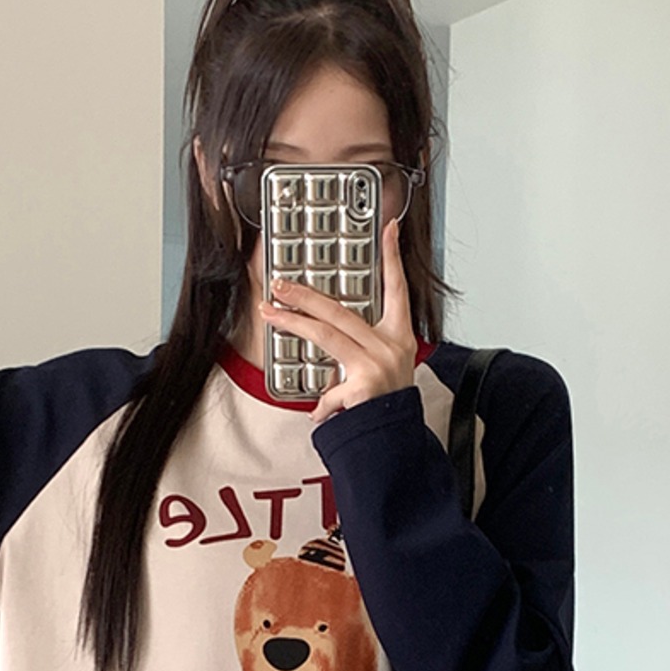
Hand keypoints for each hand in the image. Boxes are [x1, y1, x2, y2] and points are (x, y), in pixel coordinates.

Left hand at [258, 216, 417, 424]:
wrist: (399, 442)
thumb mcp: (384, 372)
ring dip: (292, 321)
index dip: (393, 256)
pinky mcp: (364, 386)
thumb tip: (329, 351)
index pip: (397, 288)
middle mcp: (391, 346)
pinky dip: (323, 406)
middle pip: (340, 310)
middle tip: (280, 284)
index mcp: (399, 336)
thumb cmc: (390, 406)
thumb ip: (358, 355)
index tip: (387, 228)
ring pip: (325, 334)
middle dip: (305, 294)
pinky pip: (329, 390)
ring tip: (270, 313)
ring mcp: (377, 364)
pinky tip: (321, 415)